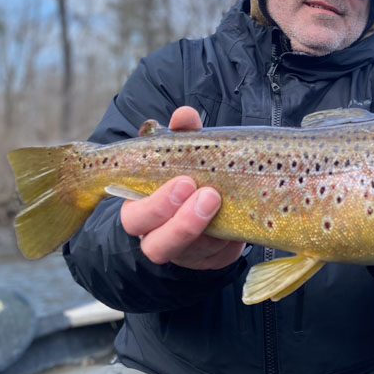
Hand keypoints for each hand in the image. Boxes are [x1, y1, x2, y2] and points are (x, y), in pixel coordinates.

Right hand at [119, 106, 245, 269]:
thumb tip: (184, 115)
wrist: (213, 210)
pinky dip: (226, 240)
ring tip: (218, 202)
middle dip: (178, 218)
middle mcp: (156, 235)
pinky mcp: (209, 259)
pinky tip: (239, 219)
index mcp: (141, 208)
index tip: (184, 181)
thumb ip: (184, 136)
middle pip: (152, 240)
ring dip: (200, 228)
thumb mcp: (186, 155)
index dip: (155, 203)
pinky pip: (215, 256)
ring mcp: (184, 251)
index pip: (134, 214)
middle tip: (205, 193)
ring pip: (183, 252)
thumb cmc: (192, 178)